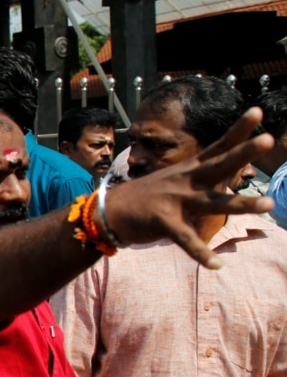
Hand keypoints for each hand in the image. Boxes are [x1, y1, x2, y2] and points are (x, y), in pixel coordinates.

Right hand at [104, 107, 273, 268]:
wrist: (108, 211)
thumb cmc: (146, 197)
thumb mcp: (174, 180)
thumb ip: (200, 177)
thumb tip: (226, 174)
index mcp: (189, 170)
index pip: (218, 146)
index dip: (238, 130)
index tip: (258, 111)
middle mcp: (185, 181)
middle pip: (219, 164)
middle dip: (243, 152)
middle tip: (268, 139)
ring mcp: (174, 200)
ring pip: (213, 202)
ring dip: (240, 203)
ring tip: (268, 204)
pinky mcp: (163, 222)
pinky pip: (185, 239)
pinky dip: (200, 253)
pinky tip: (216, 265)